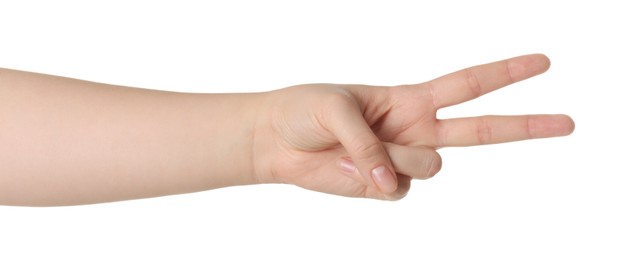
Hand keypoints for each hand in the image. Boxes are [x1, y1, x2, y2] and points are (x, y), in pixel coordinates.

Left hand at [252, 54, 573, 199]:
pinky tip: (350, 169)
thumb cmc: (305, 110)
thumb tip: (392, 184)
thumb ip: (371, 143)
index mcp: (409, 99)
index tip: (543, 62)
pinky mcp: (384, 189)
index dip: (505, 73)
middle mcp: (414, 131)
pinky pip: (397, 192)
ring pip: (428, 168)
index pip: (466, 85)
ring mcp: (402, 162)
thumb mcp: (336, 107)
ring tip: (356, 149)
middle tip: (570, 122)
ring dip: (394, 158)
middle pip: (480, 131)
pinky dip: (373, 181)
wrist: (277, 142)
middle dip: (525, 125)